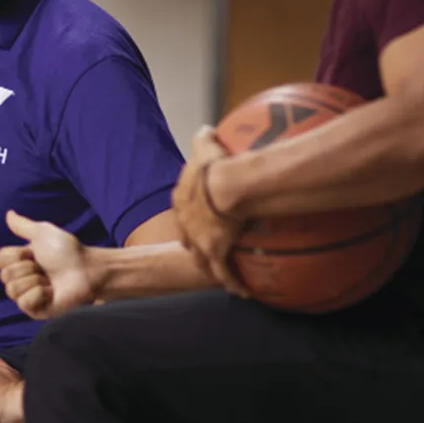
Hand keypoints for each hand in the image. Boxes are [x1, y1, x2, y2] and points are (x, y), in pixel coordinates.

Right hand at [0, 211, 94, 318]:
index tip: (32, 253)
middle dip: (27, 268)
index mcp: (20, 263)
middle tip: (43, 268)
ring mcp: (28, 297)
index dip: (16, 255)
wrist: (85, 269)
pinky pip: (24, 302)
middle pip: (5, 275)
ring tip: (48, 280)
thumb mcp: (43, 233)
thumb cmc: (68, 252)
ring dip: (34, 280)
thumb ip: (23, 225)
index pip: (0, 260)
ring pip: (12, 289)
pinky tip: (51, 292)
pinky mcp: (36, 311)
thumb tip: (9, 213)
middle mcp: (21, 280)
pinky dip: (39, 293)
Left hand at [172, 126, 249, 297]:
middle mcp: (186, 224)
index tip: (197, 220)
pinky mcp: (215, 252)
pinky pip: (224, 274)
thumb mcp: (204, 145)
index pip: (183, 213)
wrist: (224, 186)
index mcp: (182, 200)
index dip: (190, 217)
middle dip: (195, 244)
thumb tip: (205, 129)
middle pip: (188, 240)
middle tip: (205, 248)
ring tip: (218, 275)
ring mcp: (199, 241)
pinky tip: (241, 293)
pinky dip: (232, 283)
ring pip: (201, 260)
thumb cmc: (215, 164)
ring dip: (209, 267)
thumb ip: (203, 138)